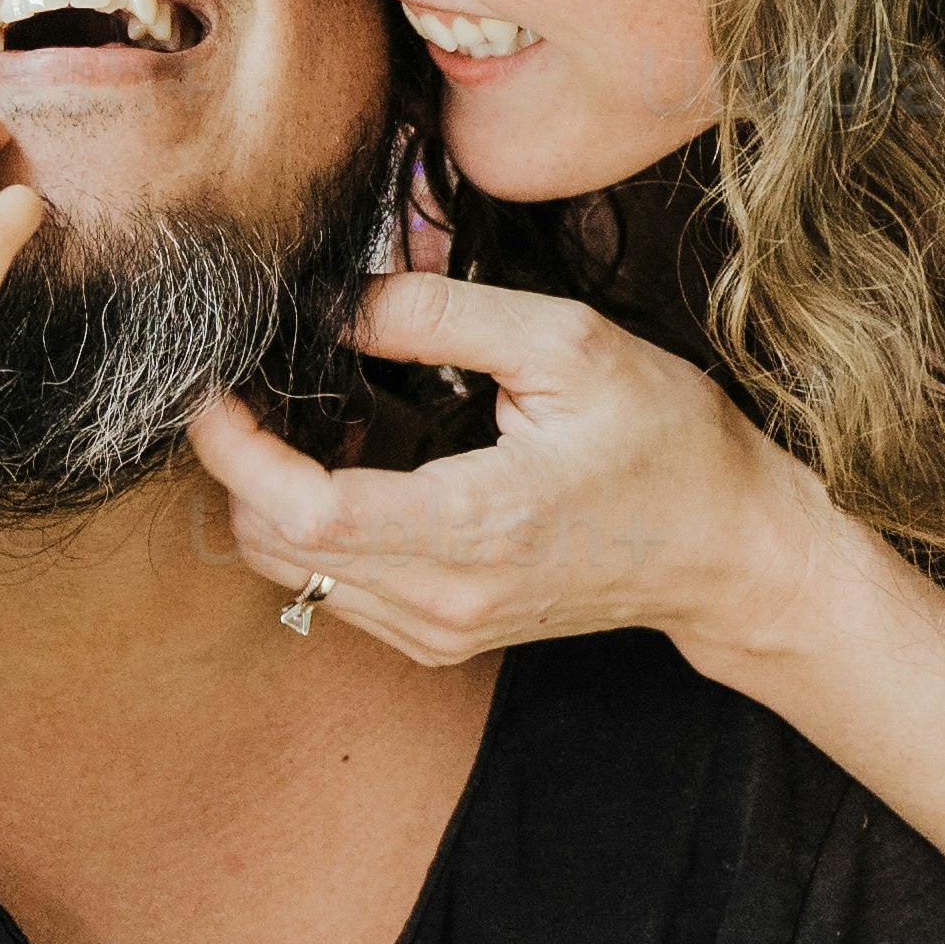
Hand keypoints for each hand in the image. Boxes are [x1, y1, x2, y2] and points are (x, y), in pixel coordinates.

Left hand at [188, 278, 816, 674]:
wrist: (728, 551)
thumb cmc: (667, 442)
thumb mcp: (568, 344)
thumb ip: (440, 315)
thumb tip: (336, 304)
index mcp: (474, 529)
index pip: (303, 515)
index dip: (236, 450)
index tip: (216, 385)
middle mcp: (443, 602)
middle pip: (274, 549)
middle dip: (242, 464)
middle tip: (266, 381)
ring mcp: (438, 633)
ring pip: (291, 575)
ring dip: (275, 494)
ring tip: (323, 413)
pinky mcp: (439, 640)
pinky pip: (333, 589)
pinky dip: (315, 527)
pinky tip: (362, 461)